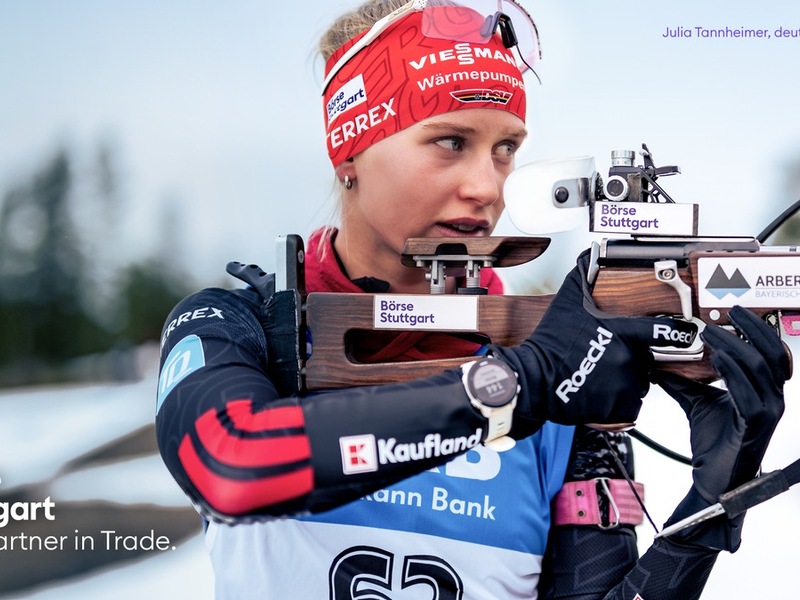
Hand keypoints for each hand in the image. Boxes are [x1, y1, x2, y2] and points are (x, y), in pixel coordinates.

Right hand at [491, 251, 698, 429]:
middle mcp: (629, 359)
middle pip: (646, 360)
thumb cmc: (549, 343)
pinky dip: (619, 403)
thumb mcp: (566, 302)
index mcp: (623, 333)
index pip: (664, 331)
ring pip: (639, 385)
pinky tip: (600, 394)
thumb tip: (588, 253)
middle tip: (608, 358)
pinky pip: (630, 407)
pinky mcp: (618, 407)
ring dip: (626, 382)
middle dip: (633, 359)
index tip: (689, 332)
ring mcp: (625, 385)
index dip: (680, 331)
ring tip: (601, 377)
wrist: (533, 380)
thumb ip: (582, 275)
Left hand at [655, 306, 787, 549]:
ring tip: (711, 334)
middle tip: (729, 314)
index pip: (772, 353)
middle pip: (773, 355)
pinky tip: (718, 359)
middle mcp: (774, 400)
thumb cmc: (714, 443)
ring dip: (734, 347)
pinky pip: (749, 393)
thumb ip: (684, 383)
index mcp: (766, 391)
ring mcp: (768, 413)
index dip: (759, 330)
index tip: (736, 312)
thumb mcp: (697, 403)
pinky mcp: (754, 426)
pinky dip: (733, 373)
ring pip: (760, 370)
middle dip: (752, 330)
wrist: (714, 481)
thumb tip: (659, 366)